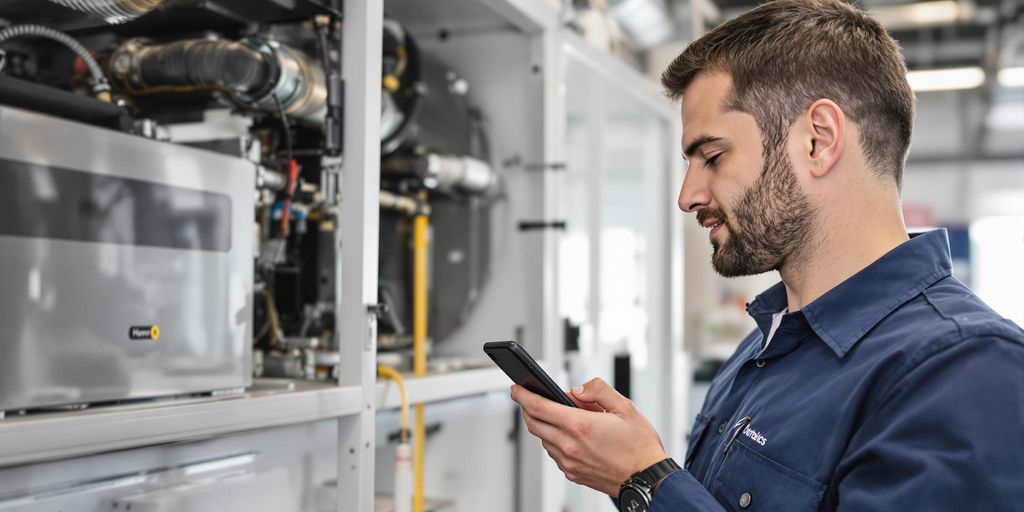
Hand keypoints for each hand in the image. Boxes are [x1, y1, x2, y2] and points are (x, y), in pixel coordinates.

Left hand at [510, 377, 667, 496]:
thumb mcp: (624, 407)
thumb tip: (576, 389)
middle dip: (528, 408)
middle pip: (534, 424)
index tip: (516, 388)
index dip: (523, 395)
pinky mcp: (573, 474)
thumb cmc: (640, 446)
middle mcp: (570, 446)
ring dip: (545, 425)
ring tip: (564, 416)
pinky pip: (555, 453)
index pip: (538, 407)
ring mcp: (569, 462)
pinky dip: (555, 440)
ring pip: (544, 439)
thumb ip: (597, 390)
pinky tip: (572, 435)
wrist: (648, 479)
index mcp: (580, 426)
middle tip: (532, 398)